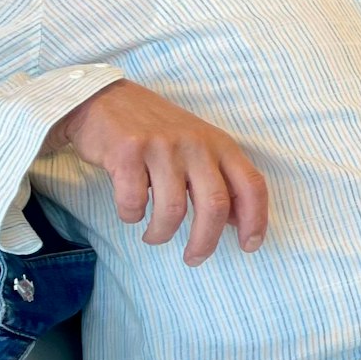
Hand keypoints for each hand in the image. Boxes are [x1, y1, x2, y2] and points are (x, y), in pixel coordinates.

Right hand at [56, 80, 268, 265]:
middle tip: (194, 259)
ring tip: (154, 236)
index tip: (250, 246)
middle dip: (205, 241)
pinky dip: (131, 216)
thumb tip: (240, 221)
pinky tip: (130, 213)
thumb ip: (219, 178)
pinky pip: (134, 201)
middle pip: (215, 205)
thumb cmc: (156, 131)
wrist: (104, 100)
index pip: (251, 185)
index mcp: (220, 145)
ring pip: (173, 210)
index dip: (256, 220)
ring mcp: (162, 146)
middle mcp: (196, 144)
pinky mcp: (127, 151)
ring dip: (162, 233)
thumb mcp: (198, 147)